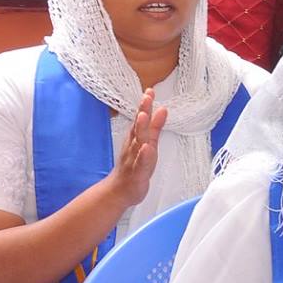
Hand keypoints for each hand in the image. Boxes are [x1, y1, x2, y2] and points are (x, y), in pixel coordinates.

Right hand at [107, 90, 167, 207]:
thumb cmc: (134, 166)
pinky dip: (143, 155)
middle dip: (143, 111)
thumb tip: (163, 109)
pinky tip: (146, 148)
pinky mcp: (137, 173)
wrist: (119, 191)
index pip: (141, 119)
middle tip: (147, 96)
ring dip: (141, 128)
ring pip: (137, 142)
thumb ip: (155, 127)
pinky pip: (140, 163)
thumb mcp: (148, 144)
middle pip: (138, 126)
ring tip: (145, 115)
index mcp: (136, 139)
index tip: (150, 91)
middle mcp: (133, 146)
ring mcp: (134, 159)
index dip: (145, 105)